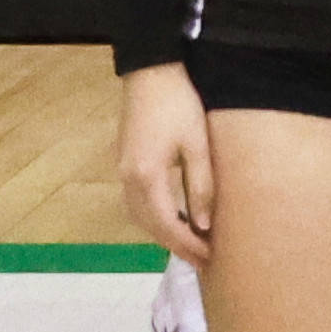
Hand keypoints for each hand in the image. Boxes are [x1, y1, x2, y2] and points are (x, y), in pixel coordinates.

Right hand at [119, 63, 218, 259]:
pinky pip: (137, 203)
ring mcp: (122, 172)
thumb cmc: (178, 104)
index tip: (208, 259)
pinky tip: (173, 219)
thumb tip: (203, 225)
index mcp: (146, 177)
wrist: (151, 71)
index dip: (187, 245)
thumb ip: (200, 186)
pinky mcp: (125, 163)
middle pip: (150, 226)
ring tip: (190, 244)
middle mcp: (128, 180)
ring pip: (140, 217)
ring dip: (163, 233)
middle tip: (202, 260)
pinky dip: (154, 217)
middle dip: (175, 245)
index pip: (167, 224)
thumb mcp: (197, 145)